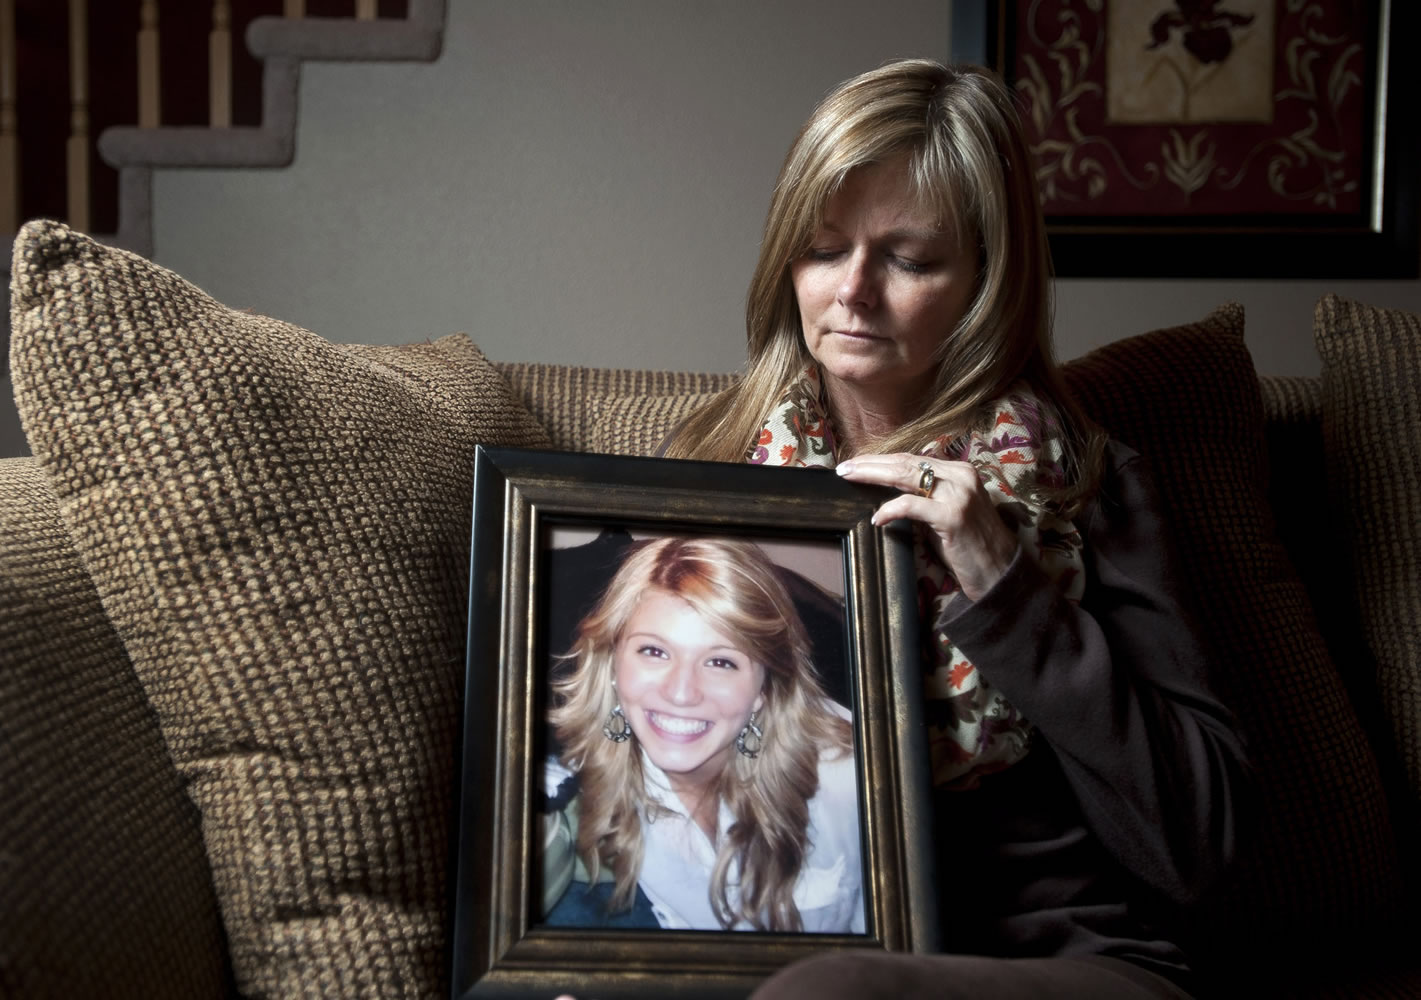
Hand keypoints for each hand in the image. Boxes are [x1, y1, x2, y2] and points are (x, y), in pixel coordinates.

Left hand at [837, 453, 1017, 601]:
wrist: (1000, 571)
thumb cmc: (971, 544)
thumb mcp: (948, 511)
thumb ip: (926, 496)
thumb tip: (890, 491)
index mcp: (959, 471)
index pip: (912, 459)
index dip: (882, 460)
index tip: (857, 463)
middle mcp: (960, 476)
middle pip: (905, 462)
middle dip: (870, 463)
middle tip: (844, 467)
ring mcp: (958, 494)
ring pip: (905, 476)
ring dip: (872, 476)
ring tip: (849, 478)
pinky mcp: (953, 516)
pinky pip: (911, 506)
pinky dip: (890, 510)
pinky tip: (877, 519)